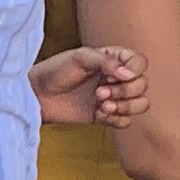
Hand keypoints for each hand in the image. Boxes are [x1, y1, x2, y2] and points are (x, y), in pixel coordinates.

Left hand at [32, 44, 147, 129]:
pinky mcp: (104, 115)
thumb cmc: (55, 71)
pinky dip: (116, 119)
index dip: (133, 71)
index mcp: (113, 59)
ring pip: (140, 104)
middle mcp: (116, 78)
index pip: (140, 63)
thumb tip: (130, 74)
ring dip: (124, 107)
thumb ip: (107, 62)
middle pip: (142, 86)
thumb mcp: (80, 58)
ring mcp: (112, 97)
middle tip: (99, 92)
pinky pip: (125, 121)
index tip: (112, 76)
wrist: (37, 96)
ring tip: (102, 105)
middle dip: (124, 92)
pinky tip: (99, 114)